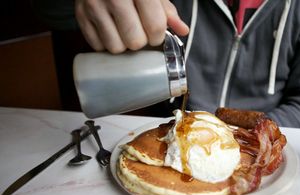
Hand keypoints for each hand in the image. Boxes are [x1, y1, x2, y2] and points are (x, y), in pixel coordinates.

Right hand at [75, 0, 189, 52]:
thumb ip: (167, 11)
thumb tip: (183, 30)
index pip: (155, 27)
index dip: (158, 36)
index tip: (155, 33)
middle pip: (135, 42)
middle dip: (140, 41)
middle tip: (138, 31)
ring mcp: (94, 6)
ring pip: (116, 47)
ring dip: (123, 44)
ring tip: (123, 30)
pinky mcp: (80, 15)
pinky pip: (97, 46)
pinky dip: (105, 43)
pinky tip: (109, 30)